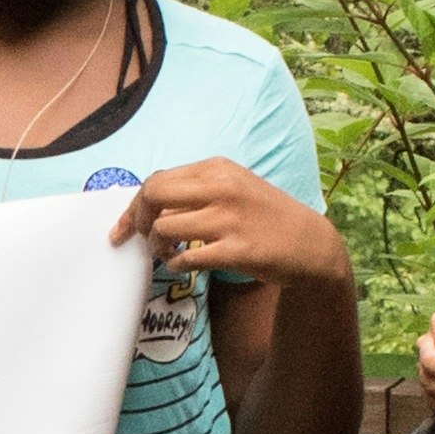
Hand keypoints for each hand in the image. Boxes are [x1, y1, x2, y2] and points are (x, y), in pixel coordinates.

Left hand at [105, 158, 346, 287]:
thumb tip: (148, 203)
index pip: (157, 179)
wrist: (309, 243)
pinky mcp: (237, 250)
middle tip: (143, 238)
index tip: (125, 226)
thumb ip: (195, 190)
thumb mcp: (233, 188)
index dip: (134, 205)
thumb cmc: (265, 216)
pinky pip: (187, 257)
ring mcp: (229, 219)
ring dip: (156, 246)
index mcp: (217, 168)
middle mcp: (222, 188)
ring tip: (166, 253)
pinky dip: (176, 264)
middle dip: (137, 220)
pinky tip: (182, 265)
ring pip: (164, 228)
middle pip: (153, 195)